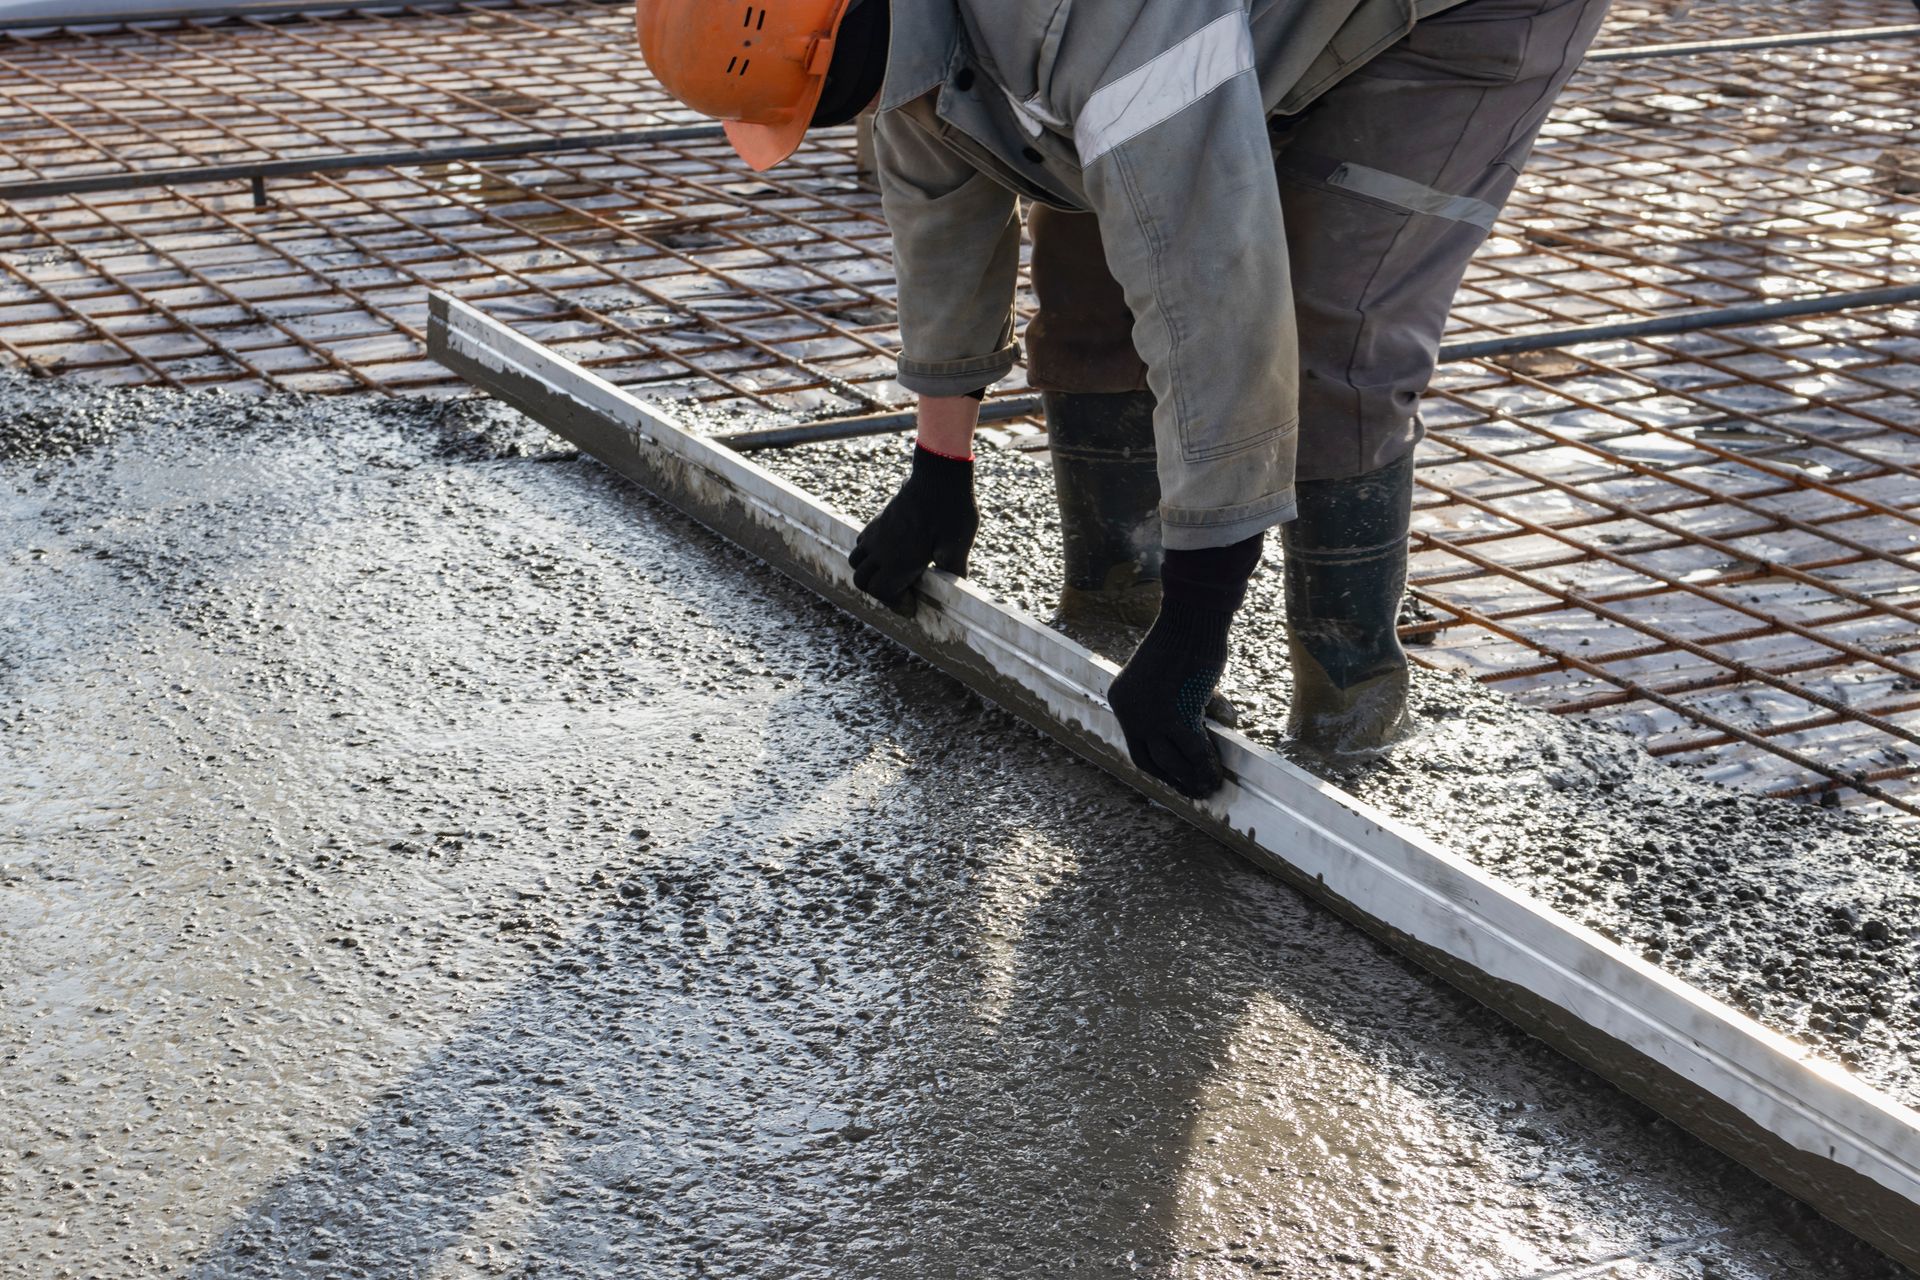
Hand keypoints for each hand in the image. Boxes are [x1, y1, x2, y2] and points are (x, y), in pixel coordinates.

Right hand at [849, 444, 977, 607]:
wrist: (940, 473)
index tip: (914, 606)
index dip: (897, 604)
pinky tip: (892, 552)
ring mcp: (877, 532)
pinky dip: (869, 553)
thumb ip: (953, 572)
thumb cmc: (951, 509)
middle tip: (904, 592)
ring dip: (870, 572)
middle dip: (879, 592)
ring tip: (894, 573)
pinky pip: (862, 542)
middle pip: (862, 580)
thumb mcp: (958, 546)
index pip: (882, 592)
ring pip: (857, 561)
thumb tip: (957, 591)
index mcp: (898, 559)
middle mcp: (881, 548)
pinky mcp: (880, 519)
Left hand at [1108, 643, 1226, 798]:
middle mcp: (1128, 711)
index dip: (1158, 766)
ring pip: (1170, 760)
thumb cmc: (1186, 639)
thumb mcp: (1171, 677)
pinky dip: (1207, 765)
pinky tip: (1218, 775)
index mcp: (1120, 699)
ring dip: (1192, 778)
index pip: (1137, 744)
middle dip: (1174, 779)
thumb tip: (1215, 728)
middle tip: (1193, 791)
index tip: (1175, 777)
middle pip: (1149, 758)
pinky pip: (1194, 749)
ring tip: (1209, 788)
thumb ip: (1183, 705)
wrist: (1190, 619)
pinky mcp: (1174, 715)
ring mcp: (1149, 716)